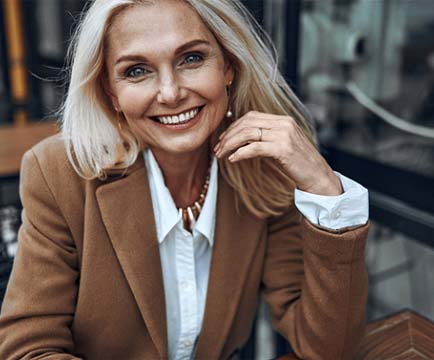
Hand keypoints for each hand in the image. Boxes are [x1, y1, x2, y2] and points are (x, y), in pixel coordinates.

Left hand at [214, 111, 342, 195]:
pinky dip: (241, 153)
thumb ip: (266, 138)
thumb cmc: (300, 164)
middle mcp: (284, 124)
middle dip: (228, 136)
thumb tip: (242, 141)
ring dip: (230, 144)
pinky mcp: (283, 149)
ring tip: (221, 155)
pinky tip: (233, 159)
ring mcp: (284, 135)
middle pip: (247, 123)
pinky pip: (255, 147)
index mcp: (283, 120)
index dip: (233, 126)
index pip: (251, 116)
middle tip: (217, 149)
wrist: (319, 177)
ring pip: (248, 134)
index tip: (223, 139)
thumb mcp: (282, 146)